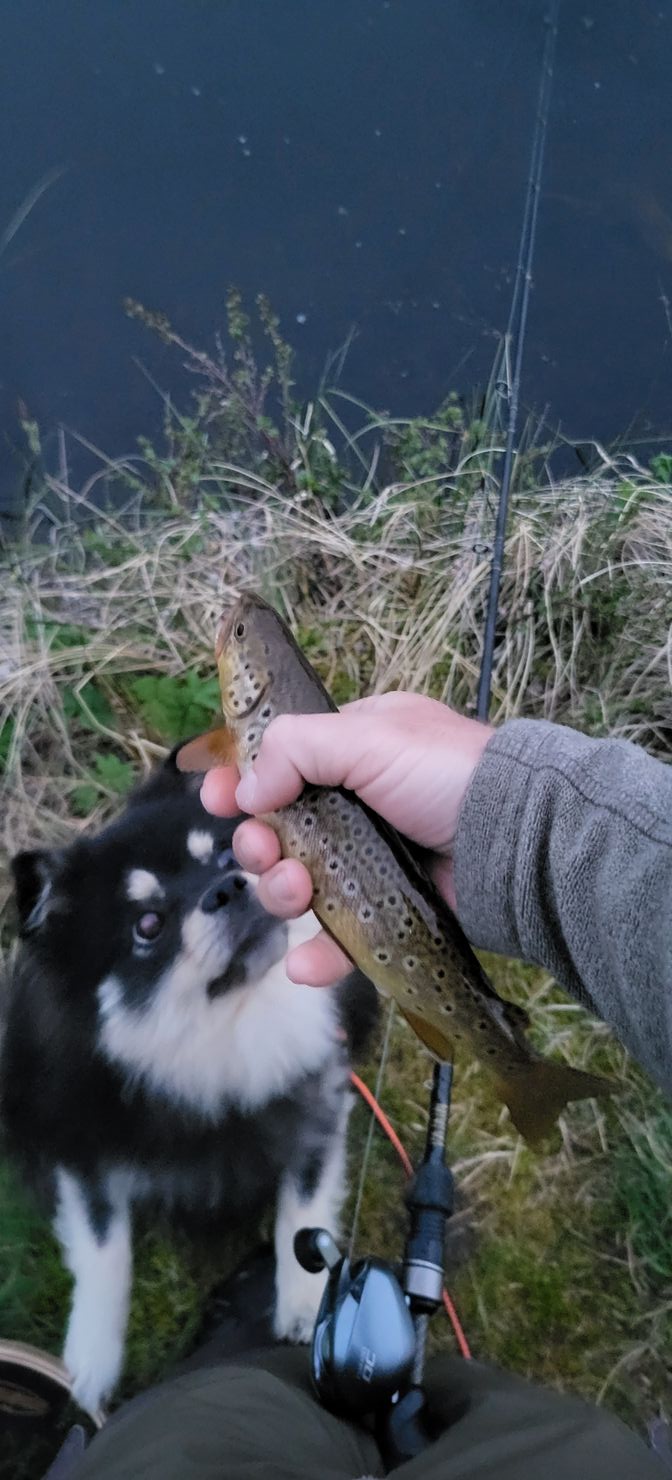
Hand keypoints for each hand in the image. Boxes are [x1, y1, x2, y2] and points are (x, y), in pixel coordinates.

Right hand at [200, 693, 492, 985]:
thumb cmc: (448, 776)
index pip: (282, 763)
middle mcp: (358, 804)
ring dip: (281, 892)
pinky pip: (340, 938)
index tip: (218, 800)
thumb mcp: (371, 738)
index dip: (243, 782)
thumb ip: (300, 750)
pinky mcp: (389, 912)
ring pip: (301, 885)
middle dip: (259, 844)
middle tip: (266, 852)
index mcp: (355, 749)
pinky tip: (306, 964)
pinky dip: (318, 955)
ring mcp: (372, 860)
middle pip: (279, 830)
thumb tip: (247, 790)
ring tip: (297, 893)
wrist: (518, 843)